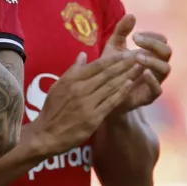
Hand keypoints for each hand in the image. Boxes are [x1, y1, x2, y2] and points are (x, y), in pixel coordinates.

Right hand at [29, 51, 143, 156]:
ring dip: (127, 76)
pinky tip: (130, 85)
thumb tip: (82, 55)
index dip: (113, 58)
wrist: (47, 134)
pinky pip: (110, 103)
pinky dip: (121, 93)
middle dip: (125, 64)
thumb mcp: (58, 86)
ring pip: (111, 86)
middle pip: (107, 74)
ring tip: (140, 68)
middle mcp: (81, 89)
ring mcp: (87, 104)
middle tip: (139, 56)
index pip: (97, 66)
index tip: (126, 52)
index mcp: (72, 80)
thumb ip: (72, 71)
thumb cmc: (52, 109)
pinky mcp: (93, 118)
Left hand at [100, 14, 171, 114]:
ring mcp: (153, 81)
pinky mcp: (148, 96)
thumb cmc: (110, 68)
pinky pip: (157, 90)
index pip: (161, 40)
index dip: (152, 36)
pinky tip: (143, 73)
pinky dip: (152, 81)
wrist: (101, 93)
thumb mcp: (113, 47)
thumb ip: (121, 31)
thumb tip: (131, 14)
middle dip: (154, 44)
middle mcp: (155, 66)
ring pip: (166, 69)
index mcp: (150, 53)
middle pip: (167, 52)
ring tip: (138, 56)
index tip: (135, 35)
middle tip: (137, 40)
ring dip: (153, 60)